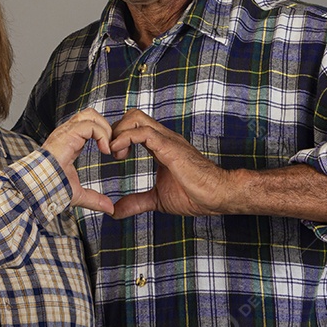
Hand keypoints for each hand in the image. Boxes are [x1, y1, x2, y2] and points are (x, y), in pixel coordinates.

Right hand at [41, 108, 114, 214]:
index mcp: (69, 142)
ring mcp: (66, 132)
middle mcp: (67, 133)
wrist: (37, 187)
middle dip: (106, 126)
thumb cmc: (50, 189)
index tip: (111, 153)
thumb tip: (109, 208)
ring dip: (105, 128)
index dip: (104, 134)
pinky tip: (105, 151)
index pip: (89, 125)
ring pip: (90, 114)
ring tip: (108, 147)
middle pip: (90, 114)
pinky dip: (102, 135)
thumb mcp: (77, 193)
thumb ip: (94, 199)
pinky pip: (90, 125)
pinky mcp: (67, 134)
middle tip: (112, 147)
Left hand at [109, 108, 231, 218]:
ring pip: (136, 117)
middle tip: (110, 152)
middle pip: (133, 115)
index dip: (118, 136)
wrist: (216, 196)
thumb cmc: (194, 195)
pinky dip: (125, 138)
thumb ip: (136, 202)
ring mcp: (167, 140)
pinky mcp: (170, 147)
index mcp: (160, 145)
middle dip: (115, 129)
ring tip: (114, 153)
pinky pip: (144, 132)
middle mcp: (163, 137)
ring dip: (118, 132)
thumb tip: (115, 211)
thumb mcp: (156, 199)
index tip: (111, 155)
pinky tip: (118, 153)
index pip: (134, 126)